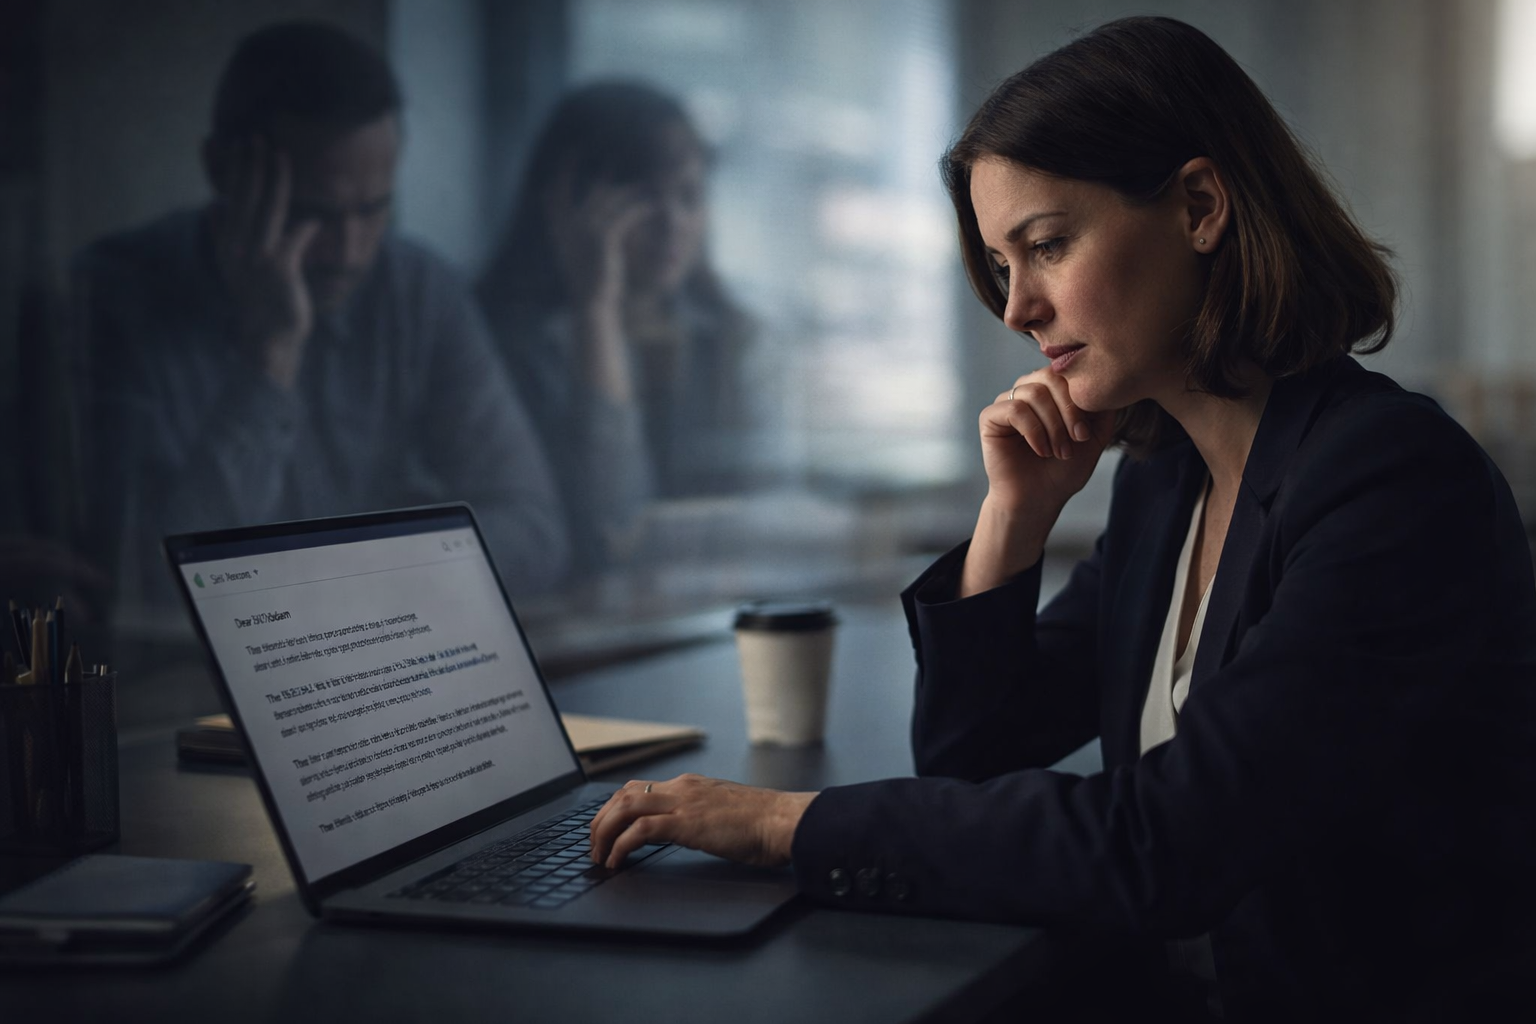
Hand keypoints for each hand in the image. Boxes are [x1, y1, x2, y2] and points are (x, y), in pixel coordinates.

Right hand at [210, 137, 320, 388]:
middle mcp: (237, 247)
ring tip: (280, 155)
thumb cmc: (258, 298)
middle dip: (252, 165)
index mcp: (226, 242)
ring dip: (275, 181)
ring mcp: (258, 258)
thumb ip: (223, 236)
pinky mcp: (280, 270)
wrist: (268, 336)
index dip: (233, 169)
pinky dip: (306, 223)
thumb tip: (212, 208)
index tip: (235, 141)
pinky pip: (295, 237)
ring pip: (268, 211)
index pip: (228, 197)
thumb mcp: (234, 266)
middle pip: (245, 197)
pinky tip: (316, 213)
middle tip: (258, 137)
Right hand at [546, 176, 653, 400]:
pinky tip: (653, 205)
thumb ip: (577, 230)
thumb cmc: (590, 281)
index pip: (556, 192)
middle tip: (616, 159)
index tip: (572, 152)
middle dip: (604, 174)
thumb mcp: (578, 252)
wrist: (592, 304)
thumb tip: (584, 211)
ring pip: (613, 200)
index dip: (563, 172)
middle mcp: (569, 225)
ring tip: (647, 185)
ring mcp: (586, 229)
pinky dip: (641, 208)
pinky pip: (626, 214)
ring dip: (632, 191)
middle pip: (590, 191)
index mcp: (559, 228)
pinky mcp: (605, 237)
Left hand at [588, 774, 816, 869]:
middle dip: (600, 820)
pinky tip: (617, 862)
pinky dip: (621, 846)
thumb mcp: (724, 813)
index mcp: (691, 785)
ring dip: (604, 833)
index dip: (614, 808)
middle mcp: (682, 788)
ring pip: (624, 807)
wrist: (784, 821)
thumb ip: (702, 815)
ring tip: (599, 857)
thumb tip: (688, 830)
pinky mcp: (686, 823)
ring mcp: (683, 803)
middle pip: (623, 794)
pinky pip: (640, 831)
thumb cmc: (764, 824)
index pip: (638, 788)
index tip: (604, 829)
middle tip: (593, 846)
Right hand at [958, 369, 1113, 596]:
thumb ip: (1102, 408)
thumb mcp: (1095, 436)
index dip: (1080, 399)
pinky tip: (1040, 450)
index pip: (1067, 372)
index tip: (1086, 435)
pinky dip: (1033, 431)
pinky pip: (1015, 409)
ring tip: (1059, 451)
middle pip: (1050, 377)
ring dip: (1052, 425)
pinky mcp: (990, 417)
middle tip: (1076, 440)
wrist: (1039, 499)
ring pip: (1033, 393)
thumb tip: (1103, 382)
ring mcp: (1007, 402)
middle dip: (1068, 410)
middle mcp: (1027, 390)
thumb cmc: (1064, 469)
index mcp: (1050, 390)